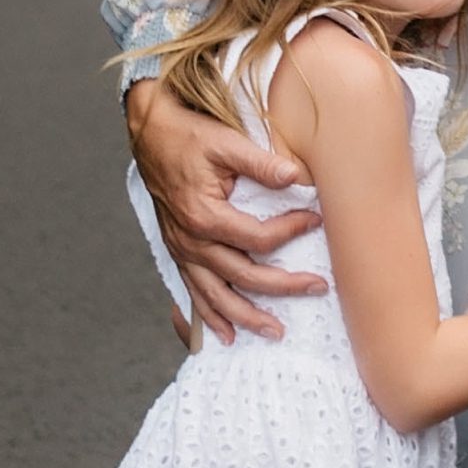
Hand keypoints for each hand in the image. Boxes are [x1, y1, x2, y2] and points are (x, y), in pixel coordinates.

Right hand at [122, 76, 314, 345]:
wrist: (150, 133)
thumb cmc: (188, 135)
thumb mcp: (225, 141)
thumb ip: (261, 162)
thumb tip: (297, 176)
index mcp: (204, 215)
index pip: (258, 239)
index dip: (291, 232)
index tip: (316, 220)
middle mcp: (191, 241)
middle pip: (243, 276)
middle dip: (283, 287)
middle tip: (317, 288)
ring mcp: (183, 251)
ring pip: (217, 296)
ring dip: (246, 317)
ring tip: (275, 331)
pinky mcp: (179, 252)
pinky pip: (194, 294)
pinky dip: (210, 316)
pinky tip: (226, 334)